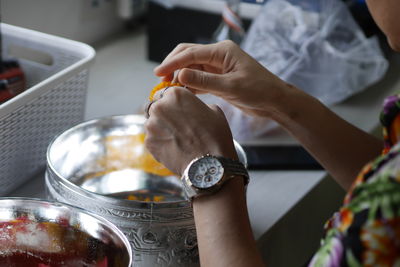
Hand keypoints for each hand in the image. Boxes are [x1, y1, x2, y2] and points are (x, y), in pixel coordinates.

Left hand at [144, 86, 237, 174]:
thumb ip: (196, 104)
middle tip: (178, 126)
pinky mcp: (148, 142)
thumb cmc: (215, 136)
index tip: (178, 109)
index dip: (172, 101)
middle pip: (156, 106)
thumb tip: (191, 108)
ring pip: (152, 123)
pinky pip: (152, 139)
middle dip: (164, 114)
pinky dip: (160, 142)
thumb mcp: (214, 111)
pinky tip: (174, 148)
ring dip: (161, 128)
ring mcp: (151, 125)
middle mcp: (159, 106)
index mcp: (175, 94)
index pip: (166, 92)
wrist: (208, 164)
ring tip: (177, 139)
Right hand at [154, 40, 291, 117]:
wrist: (274, 101)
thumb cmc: (258, 90)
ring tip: (168, 89)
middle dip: (173, 66)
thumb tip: (180, 75)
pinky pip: (198, 79)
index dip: (172, 63)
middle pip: (188, 55)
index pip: (191, 54)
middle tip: (160, 81)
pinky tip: (182, 93)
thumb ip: (205, 81)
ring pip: (192, 68)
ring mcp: (217, 67)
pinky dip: (189, 85)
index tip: (158, 74)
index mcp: (222, 51)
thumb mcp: (231, 86)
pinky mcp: (218, 79)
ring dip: (180, 76)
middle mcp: (218, 56)